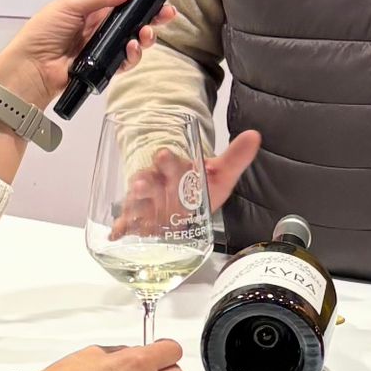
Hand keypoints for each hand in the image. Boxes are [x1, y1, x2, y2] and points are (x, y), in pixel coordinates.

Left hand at [0, 0, 174, 111]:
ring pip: (133, 40)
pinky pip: (125, 61)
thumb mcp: (70, 5)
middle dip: (152, 16)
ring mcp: (102, 48)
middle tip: (167, 15)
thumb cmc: (45, 32)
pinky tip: (131, 50)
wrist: (30, 70)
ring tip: (145, 35)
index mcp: (90, 8)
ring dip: (144, 36)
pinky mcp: (104, 68)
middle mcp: (99, 26)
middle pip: (133, 19)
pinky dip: (132, 56)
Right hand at [108, 130, 261, 237]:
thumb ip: (235, 158)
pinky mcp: (139, 221)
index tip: (166, 156)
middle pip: (149, 181)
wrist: (183, 204)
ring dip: (135, 202)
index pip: (169, 163)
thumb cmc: (198, 188)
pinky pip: (126, 223)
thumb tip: (254, 136)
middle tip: (145, 182)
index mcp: (174, 171)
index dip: (168, 161)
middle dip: (147, 182)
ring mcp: (146, 203)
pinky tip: (117, 234)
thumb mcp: (220, 175)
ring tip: (135, 202)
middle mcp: (157, 184)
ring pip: (137, 200)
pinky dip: (121, 228)